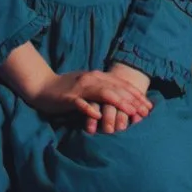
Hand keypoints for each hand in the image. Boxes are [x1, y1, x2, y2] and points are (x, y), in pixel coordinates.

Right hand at [33, 65, 153, 132]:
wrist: (42, 86)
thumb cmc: (67, 89)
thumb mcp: (88, 86)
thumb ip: (103, 90)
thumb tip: (122, 98)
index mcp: (97, 76)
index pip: (121, 84)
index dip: (136, 94)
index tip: (149, 105)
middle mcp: (92, 79)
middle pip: (117, 88)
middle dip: (133, 100)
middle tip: (146, 111)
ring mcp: (81, 88)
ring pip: (103, 93)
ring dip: (119, 103)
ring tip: (131, 112)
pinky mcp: (69, 97)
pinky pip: (82, 103)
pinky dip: (91, 109)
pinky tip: (99, 115)